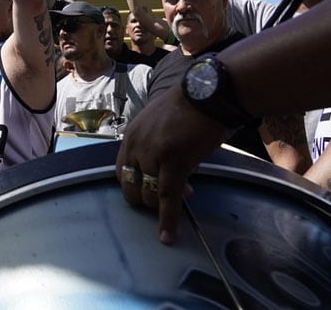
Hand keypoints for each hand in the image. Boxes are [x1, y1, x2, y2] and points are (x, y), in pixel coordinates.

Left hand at [115, 86, 229, 243]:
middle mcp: (136, 144)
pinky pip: (166, 197)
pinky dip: (166, 219)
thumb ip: (158, 148)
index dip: (134, 185)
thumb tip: (172, 177)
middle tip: (163, 200)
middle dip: (143, 199)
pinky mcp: (174, 162)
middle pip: (129, 184)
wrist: (208, 94)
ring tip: (179, 201)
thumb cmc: (191, 108)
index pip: (122, 170)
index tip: (149, 191)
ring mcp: (153, 153)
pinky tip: (167, 235)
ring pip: (146, 194)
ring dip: (158, 206)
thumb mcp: (162, 125)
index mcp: (132, 135)